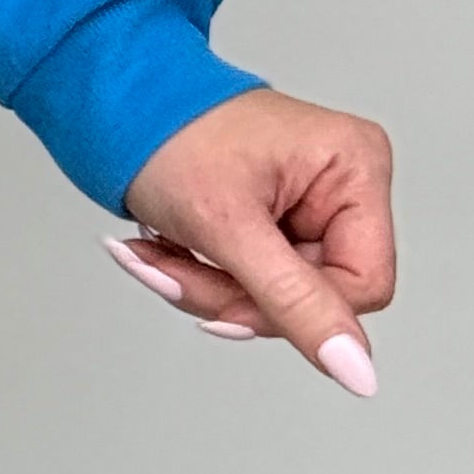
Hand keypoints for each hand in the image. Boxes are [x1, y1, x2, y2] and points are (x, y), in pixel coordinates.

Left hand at [108, 85, 395, 394]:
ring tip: (156, 251)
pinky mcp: (272, 217)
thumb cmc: (165, 133)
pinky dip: (200, 272)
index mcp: (354, 166)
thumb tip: (357, 371)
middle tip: (173, 269)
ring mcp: (307, 200)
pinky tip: (163, 246)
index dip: (298, 310)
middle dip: (233, 294)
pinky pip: (250, 277)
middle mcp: (341, 181)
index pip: (362, 285)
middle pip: (315, 294)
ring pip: (276, 295)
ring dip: (207, 286)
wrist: (112, 102)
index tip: (227, 306)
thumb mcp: (228, 226)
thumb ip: (294, 303)